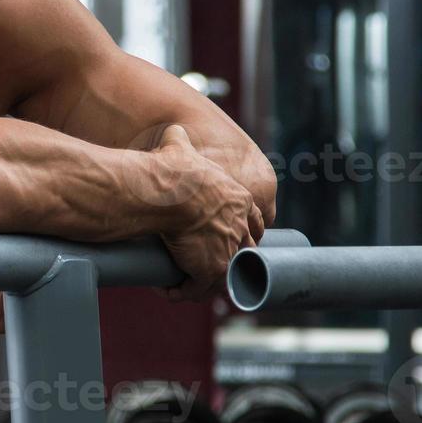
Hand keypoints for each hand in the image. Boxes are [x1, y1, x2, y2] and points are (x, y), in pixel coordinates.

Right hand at [151, 125, 263, 302]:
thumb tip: (173, 130)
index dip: (240, 232)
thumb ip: (181, 140)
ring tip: (185, 282)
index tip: (225, 239)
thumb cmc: (174, 169)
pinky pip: (198, 289)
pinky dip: (182, 292)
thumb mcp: (181, 146)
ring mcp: (229, 251)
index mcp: (239, 199)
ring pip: (224, 274)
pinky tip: (168, 290)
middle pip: (244, 251)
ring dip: (204, 281)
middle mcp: (240, 227)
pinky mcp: (213, 269)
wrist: (172, 192)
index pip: (252, 222)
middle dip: (227, 260)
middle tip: (204, 264)